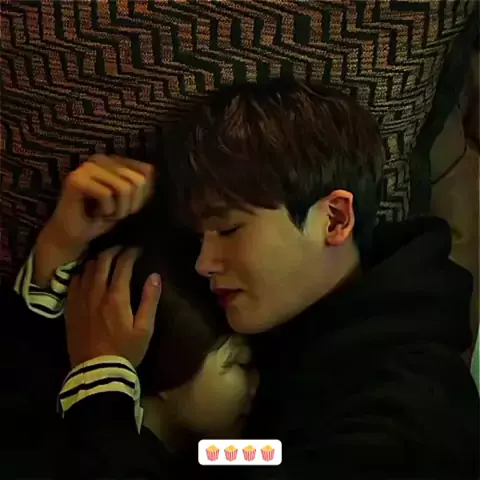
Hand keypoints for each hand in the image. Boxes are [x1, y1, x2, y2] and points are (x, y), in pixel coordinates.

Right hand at [33, 155, 153, 286]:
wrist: (75, 235)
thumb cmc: (103, 217)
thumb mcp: (131, 201)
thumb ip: (143, 187)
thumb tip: (155, 175)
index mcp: (116, 160)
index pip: (147, 171)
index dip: (143, 196)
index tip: (128, 207)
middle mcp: (101, 158)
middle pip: (138, 180)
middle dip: (131, 205)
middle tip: (116, 212)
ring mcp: (87, 167)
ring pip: (124, 188)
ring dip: (119, 210)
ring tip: (107, 213)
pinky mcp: (76, 179)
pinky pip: (106, 194)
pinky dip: (106, 211)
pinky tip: (96, 214)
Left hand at [65, 247, 161, 367]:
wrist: (96, 371)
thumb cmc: (125, 351)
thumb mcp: (144, 328)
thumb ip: (150, 300)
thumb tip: (154, 275)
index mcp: (116, 296)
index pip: (123, 264)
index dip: (131, 253)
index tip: (138, 249)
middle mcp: (96, 292)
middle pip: (102, 260)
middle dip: (114, 250)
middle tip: (123, 249)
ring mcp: (80, 299)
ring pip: (86, 268)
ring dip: (98, 260)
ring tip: (107, 260)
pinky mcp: (70, 307)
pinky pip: (74, 281)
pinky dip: (83, 273)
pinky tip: (88, 275)